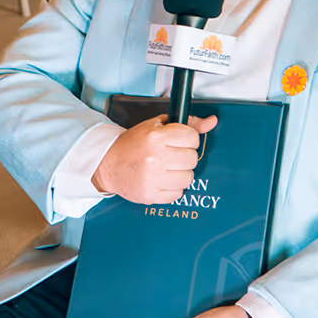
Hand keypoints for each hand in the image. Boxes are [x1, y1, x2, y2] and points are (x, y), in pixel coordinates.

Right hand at [92, 114, 215, 203]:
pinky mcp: (150, 195)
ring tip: (166, 169)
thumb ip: (187, 123)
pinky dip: (172, 188)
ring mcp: (152, 178)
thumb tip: (211, 121)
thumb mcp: (156, 126)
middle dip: (184, 156)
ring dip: (180, 173)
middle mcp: (155, 158)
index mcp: (155, 137)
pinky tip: (161, 180)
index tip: (180, 141)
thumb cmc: (132, 144)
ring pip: (188, 178)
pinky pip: (178, 193)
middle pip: (192, 158)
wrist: (106, 164)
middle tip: (171, 156)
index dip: (188, 139)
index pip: (192, 138)